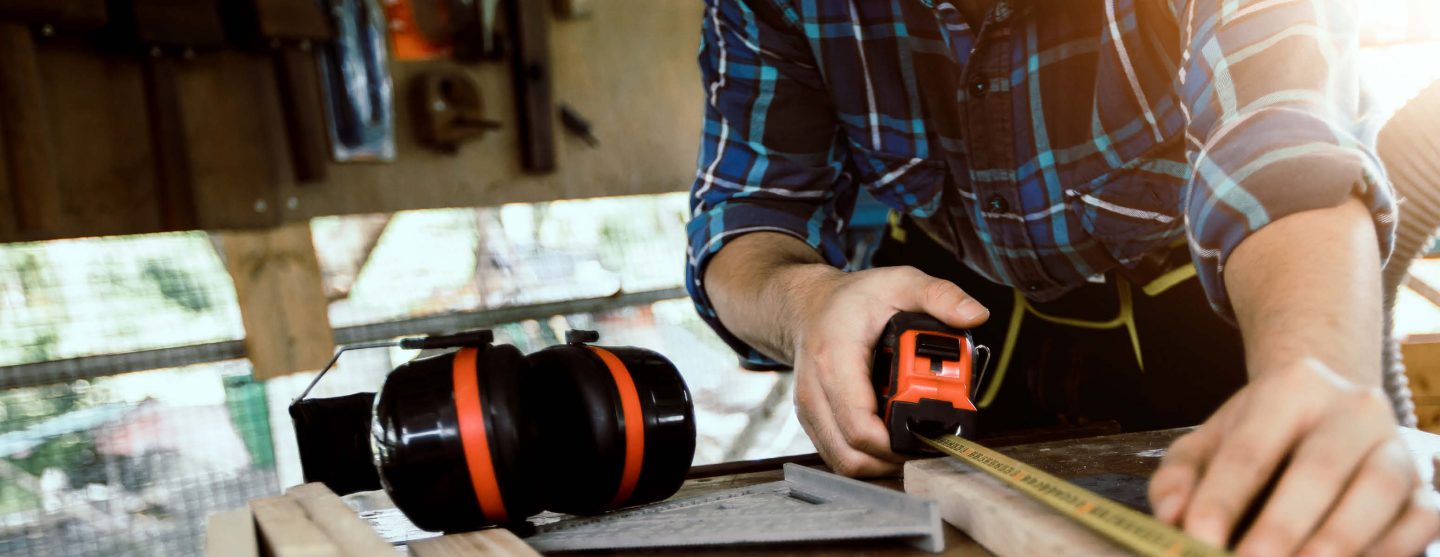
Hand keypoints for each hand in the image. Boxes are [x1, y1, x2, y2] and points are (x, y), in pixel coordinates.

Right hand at [790, 266, 989, 476]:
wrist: (807, 306)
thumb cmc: (850, 299)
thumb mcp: (899, 282)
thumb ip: (939, 296)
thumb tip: (975, 315)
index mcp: (835, 359)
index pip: (860, 425)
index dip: (898, 442)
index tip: (932, 434)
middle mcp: (815, 390)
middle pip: (852, 454)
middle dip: (896, 458)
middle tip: (929, 442)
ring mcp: (810, 410)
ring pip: (844, 462)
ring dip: (882, 463)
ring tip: (912, 443)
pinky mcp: (813, 422)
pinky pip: (839, 455)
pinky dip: (868, 457)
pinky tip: (891, 440)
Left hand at [1148, 359, 1438, 555]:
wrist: (1327, 416)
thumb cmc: (1258, 438)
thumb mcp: (1208, 444)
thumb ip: (1180, 478)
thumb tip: (1171, 515)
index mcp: (1292, 388)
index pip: (1251, 449)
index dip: (1222, 500)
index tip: (1197, 539)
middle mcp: (1354, 410)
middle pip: (1319, 470)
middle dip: (1282, 526)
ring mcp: (1396, 448)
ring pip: (1377, 493)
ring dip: (1338, 542)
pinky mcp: (1424, 490)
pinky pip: (1418, 522)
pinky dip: (1386, 552)